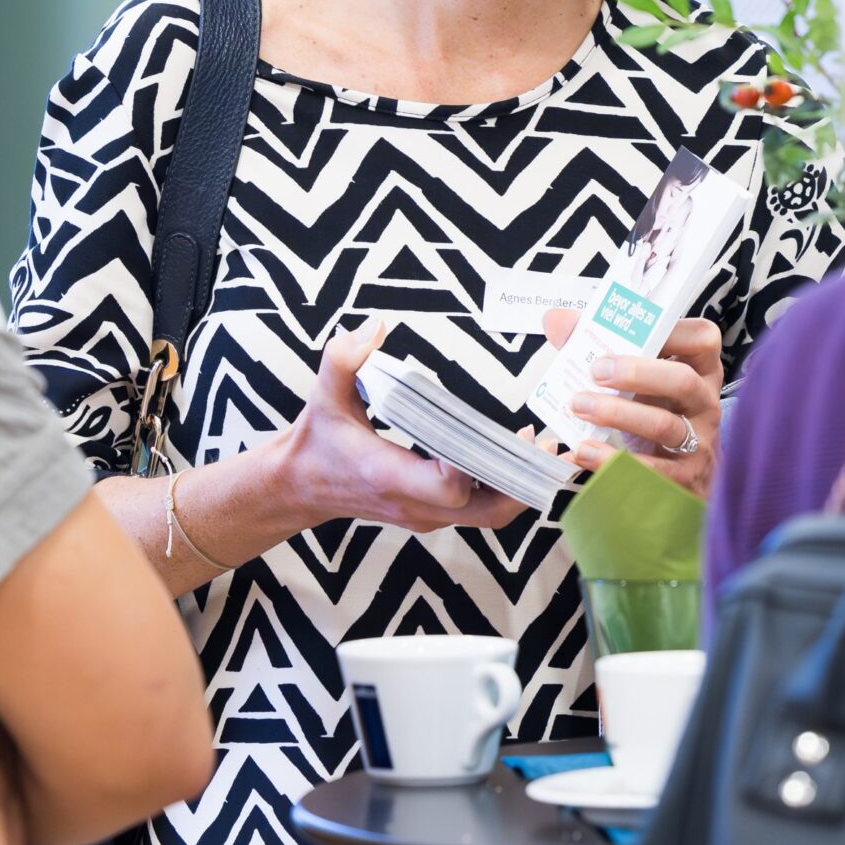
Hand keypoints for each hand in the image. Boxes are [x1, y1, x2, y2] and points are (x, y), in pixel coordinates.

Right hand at [278, 320, 527, 533]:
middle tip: (545, 444)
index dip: (473, 464)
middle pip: (487, 513)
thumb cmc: (316, 442)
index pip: (448, 487)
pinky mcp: (432, 515)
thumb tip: (374, 328)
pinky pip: (479, 511)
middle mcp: (414, 505)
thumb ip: (343, 359)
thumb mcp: (323, 396)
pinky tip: (517, 457)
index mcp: (389, 476)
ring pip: (490, 517)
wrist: (298, 488)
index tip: (490, 432)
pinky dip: (504, 489)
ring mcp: (426, 516)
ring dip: (520, 487)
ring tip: (542, 449)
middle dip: (522, 482)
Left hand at [541, 309, 722, 496]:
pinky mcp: (683, 479)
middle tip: (596, 371)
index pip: (702, 339)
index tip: (634, 329)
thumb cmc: (654, 414)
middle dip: (637, 373)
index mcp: (700, 370)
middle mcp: (705, 404)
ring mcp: (699, 442)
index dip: (673, 331)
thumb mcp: (638, 382)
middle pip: (682, 382)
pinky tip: (584, 450)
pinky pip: (650, 469)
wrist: (681, 478)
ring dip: (617, 414)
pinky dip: (612, 459)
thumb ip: (599, 347)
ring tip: (579, 406)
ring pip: (664, 425)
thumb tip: (556, 320)